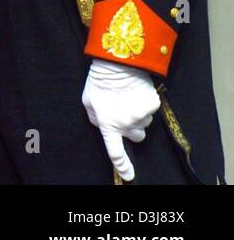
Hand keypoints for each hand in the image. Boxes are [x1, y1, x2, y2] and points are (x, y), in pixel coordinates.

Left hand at [82, 59, 159, 181]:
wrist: (116, 63)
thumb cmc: (99, 82)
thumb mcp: (88, 102)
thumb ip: (95, 118)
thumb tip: (103, 126)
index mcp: (108, 124)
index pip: (115, 151)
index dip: (122, 165)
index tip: (128, 176)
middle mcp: (126, 124)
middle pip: (136, 136)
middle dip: (131, 127)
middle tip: (124, 110)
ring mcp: (141, 116)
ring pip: (144, 123)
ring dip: (138, 114)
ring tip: (128, 97)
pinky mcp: (152, 105)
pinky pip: (151, 110)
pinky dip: (146, 103)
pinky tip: (136, 91)